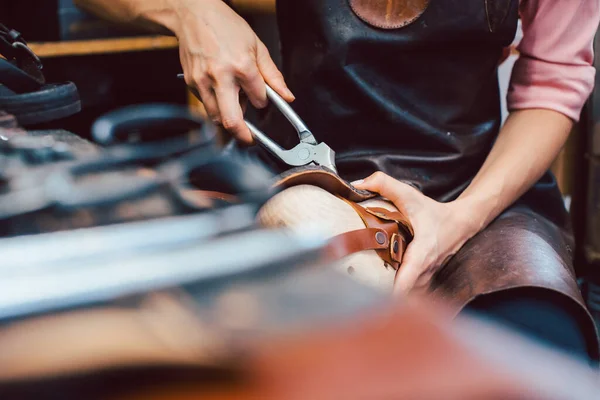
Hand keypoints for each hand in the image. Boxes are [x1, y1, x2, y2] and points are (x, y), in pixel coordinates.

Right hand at [172, 0, 293, 142]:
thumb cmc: (225, 26)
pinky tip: (221, 90)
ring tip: (235, 104)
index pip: (258, 100)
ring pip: (216, 117)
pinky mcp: (191, 84)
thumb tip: (286, 96)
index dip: (263, 102)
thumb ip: (272, 75)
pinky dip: (216, 105)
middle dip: (243, 135)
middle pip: (231, 120)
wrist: (193, 14)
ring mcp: (202, 82)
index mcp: (241, 66)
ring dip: (228, 118)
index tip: (262, 100)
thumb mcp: (256, 46)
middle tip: (250, 139)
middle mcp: (220, 77)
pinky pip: (206, 105)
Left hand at [353, 172, 480, 294]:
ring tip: (362, 297)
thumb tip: (356, 185)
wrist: (461, 223)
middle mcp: (424, 271)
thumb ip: (383, 184)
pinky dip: (396, 296)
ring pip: (406, 297)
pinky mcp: (424, 282)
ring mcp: (425, 279)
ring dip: (387, 298)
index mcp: (421, 253)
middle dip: (380, 298)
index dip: (390, 293)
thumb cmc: (433, 212)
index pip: (406, 281)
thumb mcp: (409, 195)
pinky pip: (409, 294)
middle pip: (402, 295)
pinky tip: (378, 292)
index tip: (370, 299)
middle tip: (355, 297)